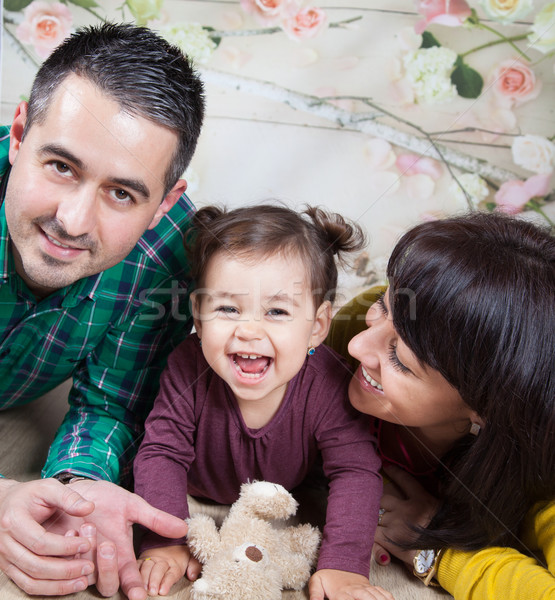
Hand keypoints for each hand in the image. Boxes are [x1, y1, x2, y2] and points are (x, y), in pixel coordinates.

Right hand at [0, 478, 95, 595]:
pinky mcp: (9, 568)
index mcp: (14, 522)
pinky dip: (48, 589)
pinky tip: (68, 585)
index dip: (66, 546)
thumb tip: (89, 508)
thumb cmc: (30, 495)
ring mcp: (5, 559)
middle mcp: (5, 544)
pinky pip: (27, 585)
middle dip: (65, 569)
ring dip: (58, 585)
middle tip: (89, 566)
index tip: (87, 544)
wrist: (6, 503)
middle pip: (36, 565)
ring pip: (31, 580)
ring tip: (82, 581)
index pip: (41, 542)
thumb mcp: (48, 487)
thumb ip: (68, 497)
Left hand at [43, 479, 188, 599]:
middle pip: (108, 584)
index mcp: (122, 552)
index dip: (136, 588)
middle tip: (106, 543)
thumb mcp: (133, 505)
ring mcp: (82, 560)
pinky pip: (63, 565)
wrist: (79, 488)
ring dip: (87, 554)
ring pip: (86, 575)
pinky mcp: (61, 556)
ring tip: (86, 526)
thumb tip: (184, 528)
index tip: (141, 595)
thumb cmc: (107, 498)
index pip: (131, 578)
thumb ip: (156, 519)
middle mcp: (102, 562)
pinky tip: (69, 530)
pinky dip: (68, 548)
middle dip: (107, 567)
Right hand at [138, 544, 200, 595]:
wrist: (168, 541)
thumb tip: (192, 575)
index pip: (172, 572)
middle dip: (154, 580)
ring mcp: (149, 560)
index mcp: (174, 561)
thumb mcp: (191, 557)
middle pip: (157, 570)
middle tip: (152, 591)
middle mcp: (161, 560)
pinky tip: (128, 582)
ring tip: (140, 589)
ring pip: (145, 568)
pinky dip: (132, 572)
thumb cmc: (180, 554)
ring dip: (142, 578)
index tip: (163, 590)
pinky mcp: (140, 561)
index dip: (167, 581)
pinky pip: (135, 565)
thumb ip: (194, 565)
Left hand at [308, 569, 393, 599]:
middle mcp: (355, 591)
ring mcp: (364, 588)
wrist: (338, 560)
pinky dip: (388, 597)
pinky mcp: (370, 587)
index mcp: (341, 593)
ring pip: (376, 596)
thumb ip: (315, 594)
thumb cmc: (327, 576)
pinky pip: (383, 593)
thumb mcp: (316, 582)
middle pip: (367, 599)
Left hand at [374, 466, 438, 566]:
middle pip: (383, 498)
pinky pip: (373, 532)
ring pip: (376, 514)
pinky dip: (371, 532)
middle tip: (375, 499)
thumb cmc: (448, 534)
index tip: (387, 466)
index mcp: (421, 500)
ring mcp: (395, 523)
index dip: (394, 472)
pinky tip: (369, 531)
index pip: (404, 480)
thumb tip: (439, 483)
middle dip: (379, 500)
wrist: (444, 557)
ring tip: (367, 516)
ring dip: (374, 517)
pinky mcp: (388, 539)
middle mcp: (405, 509)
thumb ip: (436, 498)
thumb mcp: (445, 510)